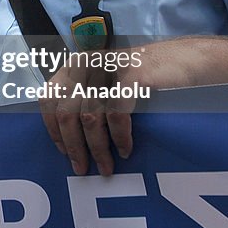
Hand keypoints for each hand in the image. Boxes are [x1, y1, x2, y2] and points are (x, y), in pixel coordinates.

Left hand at [38, 48, 148, 175]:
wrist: (178, 59)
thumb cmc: (140, 77)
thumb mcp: (103, 81)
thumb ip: (84, 100)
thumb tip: (70, 139)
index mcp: (74, 66)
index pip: (49, 99)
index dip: (53, 128)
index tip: (63, 150)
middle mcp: (86, 64)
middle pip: (67, 112)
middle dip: (74, 146)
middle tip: (81, 168)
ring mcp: (107, 68)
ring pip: (90, 118)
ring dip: (97, 148)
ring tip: (106, 166)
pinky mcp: (130, 75)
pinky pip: (116, 115)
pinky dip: (119, 137)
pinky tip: (124, 150)